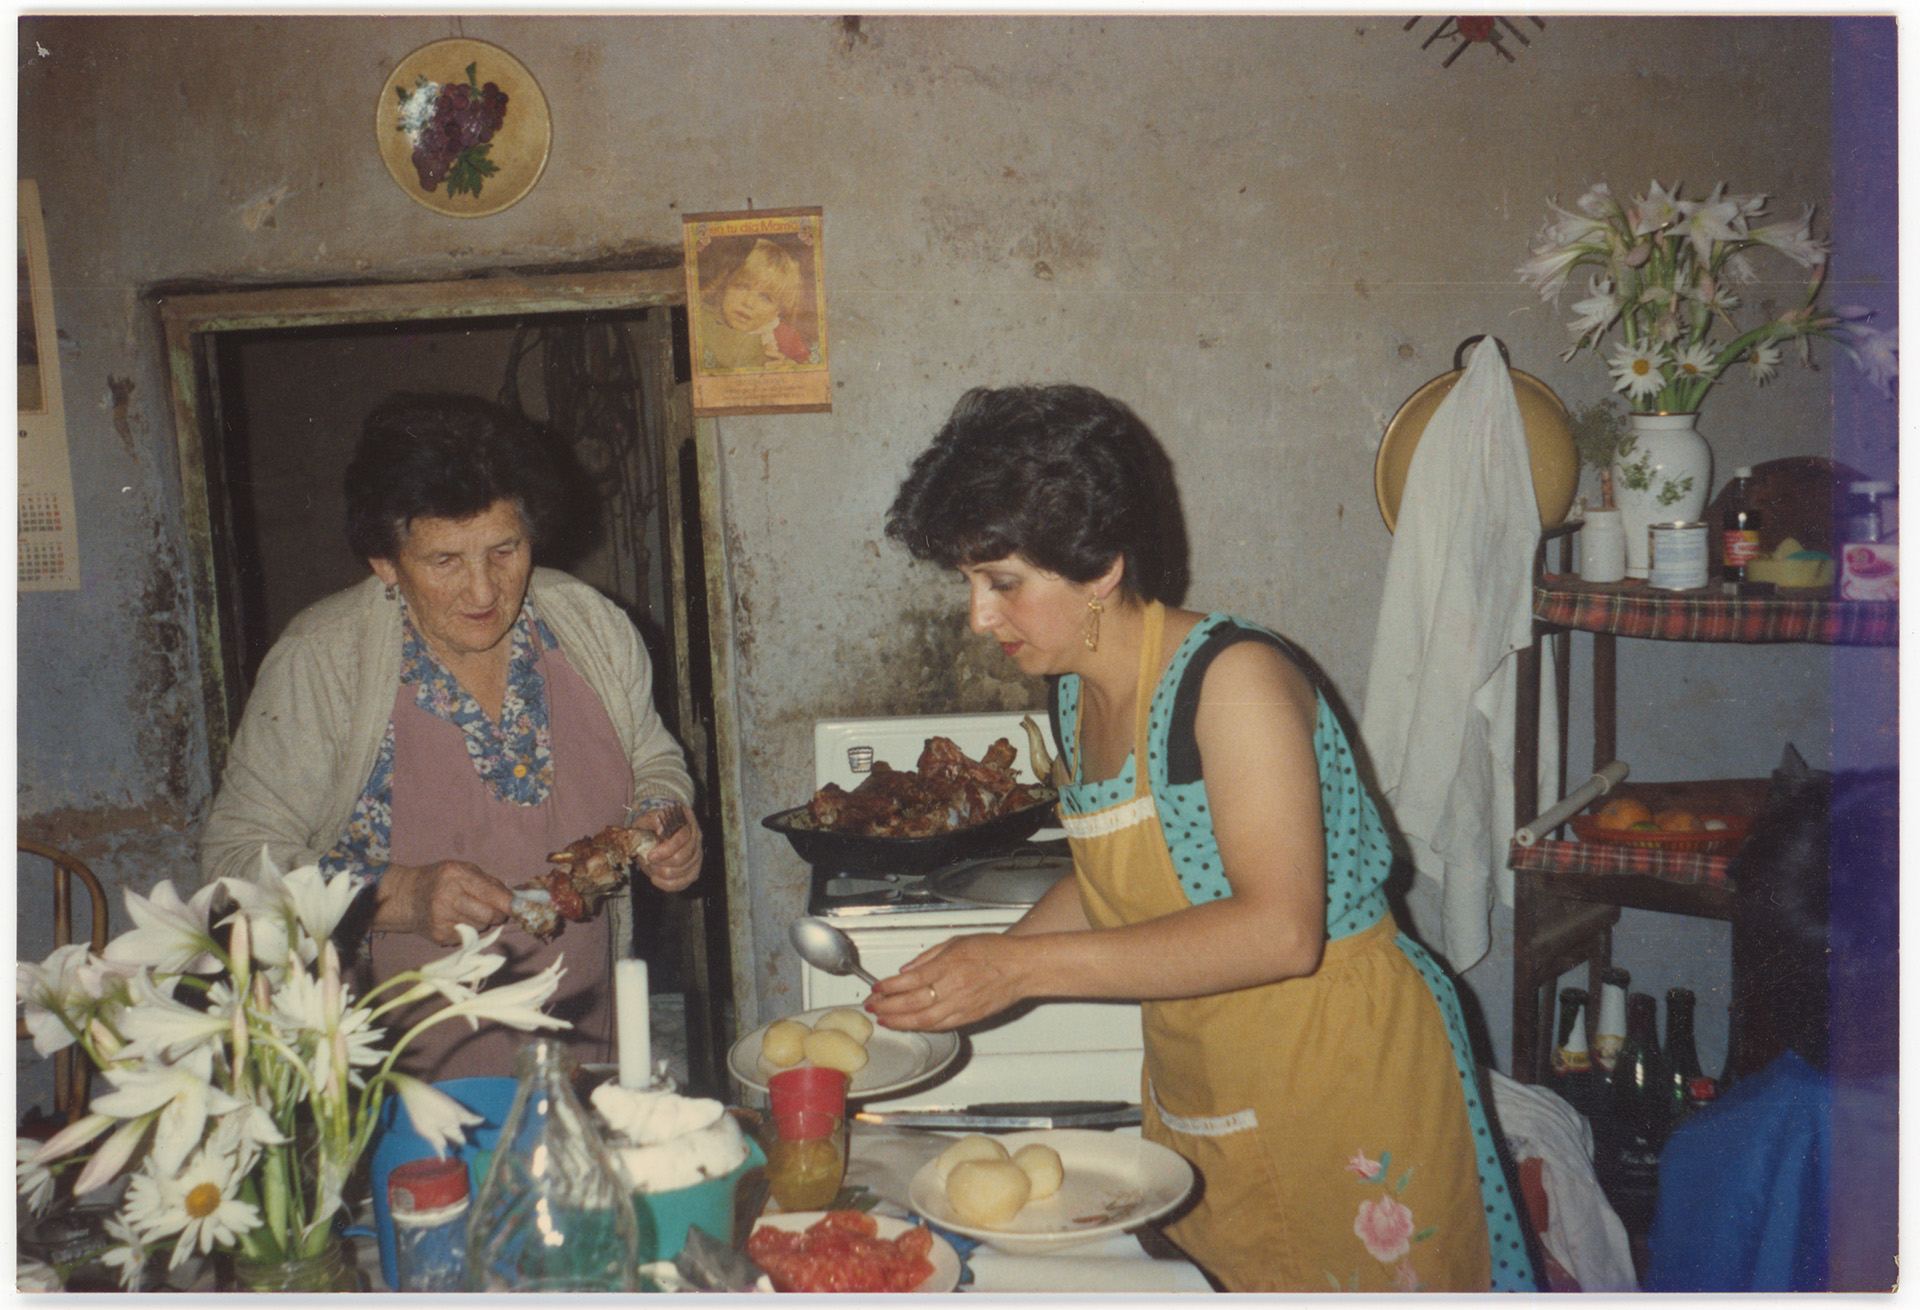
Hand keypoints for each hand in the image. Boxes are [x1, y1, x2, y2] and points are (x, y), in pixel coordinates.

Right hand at [372, 860, 513, 946]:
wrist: (404, 897)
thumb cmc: (438, 879)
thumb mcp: (461, 869)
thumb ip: (489, 882)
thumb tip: (515, 899)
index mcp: (456, 876)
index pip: (491, 893)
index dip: (509, 903)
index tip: (521, 908)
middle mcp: (448, 897)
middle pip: (490, 915)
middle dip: (498, 914)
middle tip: (494, 910)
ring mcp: (442, 919)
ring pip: (481, 927)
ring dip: (482, 921)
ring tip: (467, 911)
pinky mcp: (440, 936)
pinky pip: (468, 937)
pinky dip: (468, 930)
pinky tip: (456, 920)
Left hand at [636, 805, 701, 892]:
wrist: (652, 834)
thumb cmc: (650, 826)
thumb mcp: (648, 819)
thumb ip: (654, 822)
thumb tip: (662, 830)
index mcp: (688, 820)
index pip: (683, 837)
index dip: (667, 849)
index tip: (651, 856)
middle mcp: (697, 837)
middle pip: (684, 857)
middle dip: (662, 863)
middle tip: (648, 860)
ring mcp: (697, 854)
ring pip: (682, 871)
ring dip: (661, 873)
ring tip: (650, 867)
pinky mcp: (694, 870)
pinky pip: (683, 883)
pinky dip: (667, 884)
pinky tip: (655, 879)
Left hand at [864, 933, 1025, 1032]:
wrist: (1022, 967)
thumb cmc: (994, 951)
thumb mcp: (957, 942)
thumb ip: (929, 957)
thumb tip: (906, 970)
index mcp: (949, 965)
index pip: (911, 980)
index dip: (889, 987)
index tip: (876, 989)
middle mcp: (954, 987)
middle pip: (912, 1003)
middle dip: (887, 1007)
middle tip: (872, 1007)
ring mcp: (962, 1006)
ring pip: (924, 1020)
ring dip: (900, 1022)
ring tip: (884, 1020)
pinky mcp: (970, 1018)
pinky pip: (941, 1026)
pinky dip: (921, 1027)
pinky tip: (909, 1025)